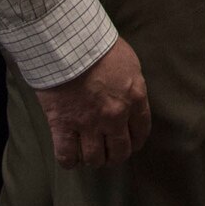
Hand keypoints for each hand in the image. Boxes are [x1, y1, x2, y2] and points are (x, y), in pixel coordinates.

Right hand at [35, 36, 150, 169]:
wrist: (68, 43)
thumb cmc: (99, 46)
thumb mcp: (129, 63)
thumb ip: (132, 85)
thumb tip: (130, 98)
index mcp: (135, 98)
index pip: (141, 131)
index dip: (136, 141)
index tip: (131, 143)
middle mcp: (115, 116)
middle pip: (120, 151)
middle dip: (115, 155)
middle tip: (108, 151)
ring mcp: (88, 123)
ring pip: (95, 159)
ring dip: (93, 159)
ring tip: (89, 153)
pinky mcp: (63, 126)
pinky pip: (66, 156)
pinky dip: (69, 161)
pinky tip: (70, 157)